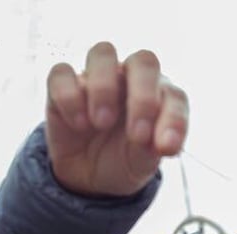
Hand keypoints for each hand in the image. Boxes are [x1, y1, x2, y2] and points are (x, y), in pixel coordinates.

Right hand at [45, 42, 188, 196]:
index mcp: (159, 96)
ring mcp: (97, 77)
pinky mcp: (63, 85)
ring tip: (101, 123)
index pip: (174, 95)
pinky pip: (62, 72)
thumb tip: (163, 142)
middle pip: (144, 61)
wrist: (89, 177)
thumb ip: (154, 148)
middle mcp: (131, 79)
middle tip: (137, 134)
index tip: (165, 148)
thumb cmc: (125, 160)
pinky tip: (78, 124)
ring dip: (104, 88)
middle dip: (143, 98)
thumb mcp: (143, 162)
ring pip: (103, 53)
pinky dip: (70, 98)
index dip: (174, 119)